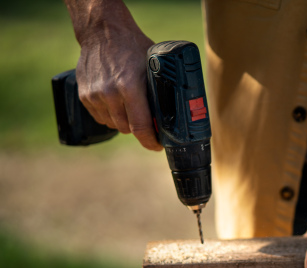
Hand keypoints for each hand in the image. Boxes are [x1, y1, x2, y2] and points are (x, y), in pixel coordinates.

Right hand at [71, 3, 160, 150]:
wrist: (102, 32)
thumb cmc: (133, 47)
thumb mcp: (153, 68)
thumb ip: (159, 91)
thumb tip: (171, 115)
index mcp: (130, 88)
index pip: (141, 127)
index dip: (151, 141)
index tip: (158, 146)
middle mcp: (110, 94)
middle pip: (128, 129)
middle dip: (140, 129)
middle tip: (148, 123)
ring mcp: (94, 96)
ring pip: (114, 125)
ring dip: (124, 122)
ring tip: (131, 108)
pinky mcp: (84, 96)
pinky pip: (101, 118)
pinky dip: (111, 116)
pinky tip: (117, 104)